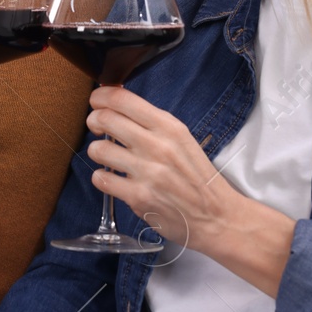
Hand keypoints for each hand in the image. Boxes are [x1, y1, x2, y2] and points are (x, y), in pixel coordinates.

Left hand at [86, 86, 292, 296]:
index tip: (96, 102)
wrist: (216, 215)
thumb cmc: (196, 176)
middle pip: (105, 119)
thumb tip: (116, 105)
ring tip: (107, 156)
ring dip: (97, 151)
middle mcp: (157, 145)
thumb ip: (151, 123)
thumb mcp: (181, 139)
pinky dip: (101, 178)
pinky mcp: (138, 196)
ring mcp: (147, 171)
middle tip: (97, 127)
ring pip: (98, 149)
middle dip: (94, 120)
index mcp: (168, 126)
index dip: (101, 96)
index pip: (122, 99)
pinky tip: (112, 179)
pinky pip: (101, 179)